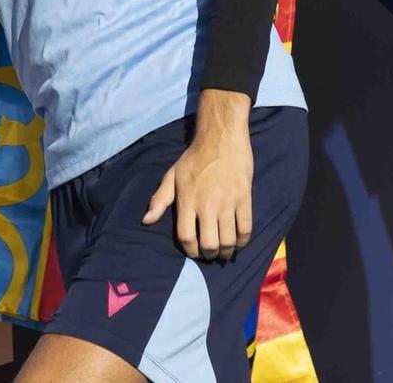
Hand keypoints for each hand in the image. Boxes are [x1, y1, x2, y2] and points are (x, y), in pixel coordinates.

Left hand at [141, 90, 251, 259]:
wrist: (221, 137)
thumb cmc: (194, 157)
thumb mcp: (172, 175)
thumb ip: (160, 199)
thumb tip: (146, 221)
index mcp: (186, 200)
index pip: (186, 237)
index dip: (191, 251)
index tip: (195, 252)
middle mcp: (206, 204)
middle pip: (209, 244)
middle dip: (210, 255)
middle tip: (211, 253)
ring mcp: (227, 202)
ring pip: (228, 240)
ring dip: (226, 252)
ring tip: (224, 252)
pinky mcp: (244, 198)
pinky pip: (245, 228)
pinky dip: (243, 241)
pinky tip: (238, 243)